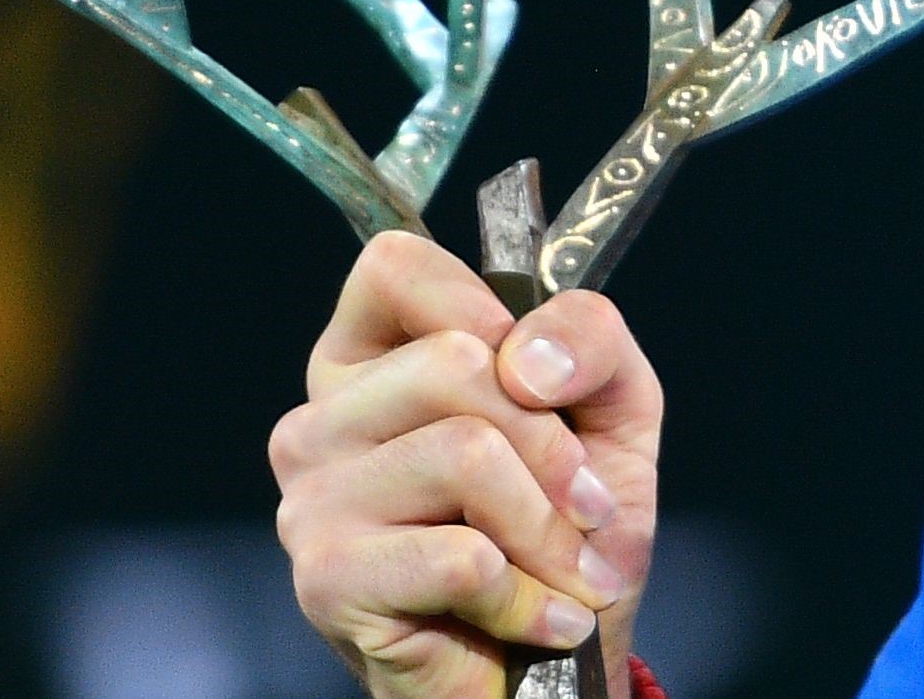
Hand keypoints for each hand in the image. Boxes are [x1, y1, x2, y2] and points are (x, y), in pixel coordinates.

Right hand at [272, 231, 660, 698]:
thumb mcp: (612, 406)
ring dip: (549, 530)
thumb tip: (525, 357)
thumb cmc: (569, 531)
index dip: (484, 308)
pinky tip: (536, 618)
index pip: (392, 265)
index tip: (539, 381)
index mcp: (371, 358)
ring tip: (567, 572)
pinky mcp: (328, 579)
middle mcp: (321, 418)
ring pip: (465, 453)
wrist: (557, 671)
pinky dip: (529, 596)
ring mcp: (311, 499)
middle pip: (455, 363)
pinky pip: (463, 557)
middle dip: (553, 447)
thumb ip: (590, 337)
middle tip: (585, 510)